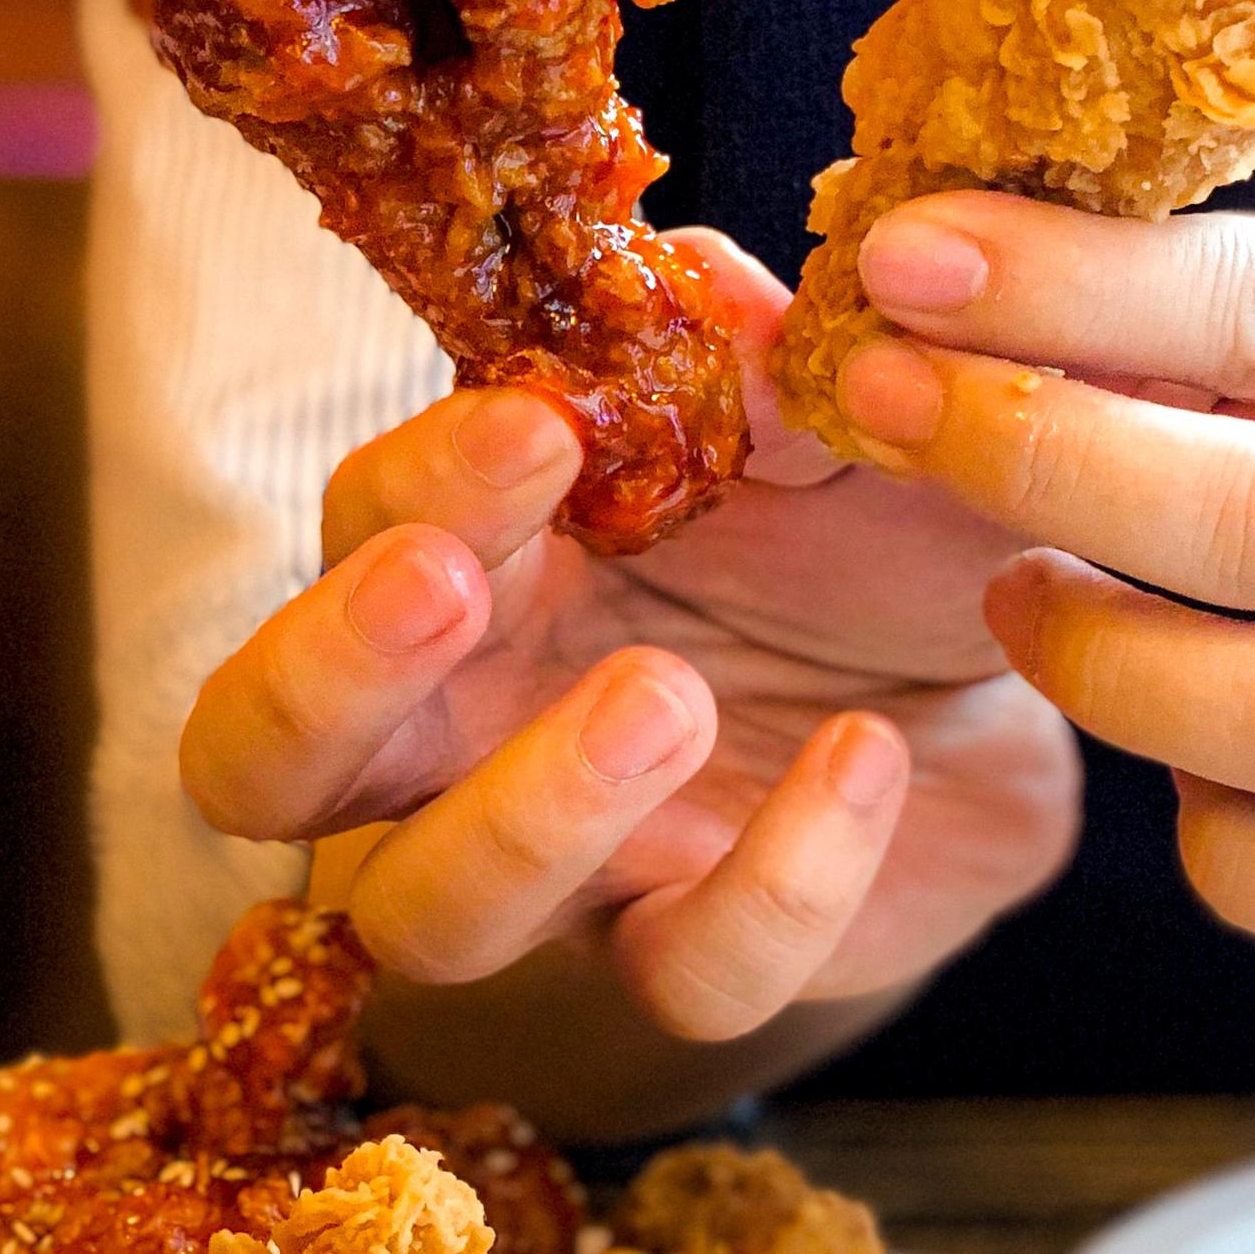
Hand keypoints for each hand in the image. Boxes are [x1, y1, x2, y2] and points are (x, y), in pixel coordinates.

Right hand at [179, 229, 1078, 1041]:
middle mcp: (459, 723)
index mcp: (470, 557)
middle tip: (448, 588)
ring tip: (669, 695)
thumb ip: (745, 354)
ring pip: (426, 910)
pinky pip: (686, 971)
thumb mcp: (820, 418)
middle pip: (261, 759)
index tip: (537, 425)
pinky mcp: (689, 949)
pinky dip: (777, 878)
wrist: (993, 677)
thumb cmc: (855, 527)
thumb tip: (697, 283)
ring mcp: (560, 859)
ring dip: (524, 812)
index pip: (360, 528)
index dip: (417, 486)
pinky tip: (868, 757)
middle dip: (326, 676)